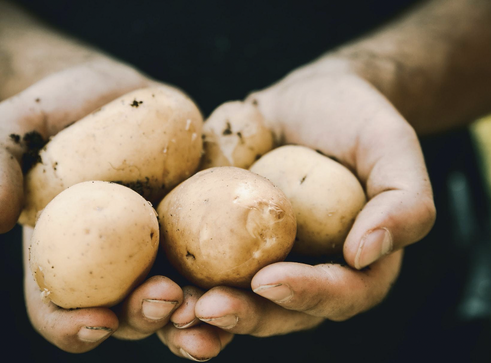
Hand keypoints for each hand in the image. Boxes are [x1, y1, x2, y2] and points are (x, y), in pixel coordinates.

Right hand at [0, 58, 232, 357]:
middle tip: (167, 298)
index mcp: (62, 257)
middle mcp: (112, 265)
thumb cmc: (54, 112)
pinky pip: (214, 257)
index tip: (98, 321)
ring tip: (214, 304)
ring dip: (197, 314)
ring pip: (177, 299)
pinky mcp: (194, 225)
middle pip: (126, 313)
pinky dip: (230, 273)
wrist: (108, 92)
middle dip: (148, 317)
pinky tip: (251, 272)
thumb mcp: (14, 127)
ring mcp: (156, 249)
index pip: (57, 311)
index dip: (72, 328)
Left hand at [177, 56, 434, 355]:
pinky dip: (171, 284)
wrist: (304, 100)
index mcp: (352, 265)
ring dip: (198, 318)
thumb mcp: (391, 147)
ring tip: (169, 309)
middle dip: (243, 316)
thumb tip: (367, 253)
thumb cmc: (354, 120)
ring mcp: (258, 261)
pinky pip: (196, 272)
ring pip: (231, 305)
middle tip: (208, 308)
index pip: (337, 295)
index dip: (306, 295)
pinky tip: (146, 283)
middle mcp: (303, 273)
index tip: (270, 279)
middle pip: (277, 313)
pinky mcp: (219, 243)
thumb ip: (404, 200)